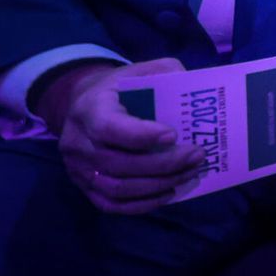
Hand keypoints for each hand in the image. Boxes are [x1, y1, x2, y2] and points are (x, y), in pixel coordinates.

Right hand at [46, 59, 204, 214]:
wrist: (84, 106)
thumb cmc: (119, 89)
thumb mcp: (139, 71)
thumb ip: (165, 72)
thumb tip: (194, 87)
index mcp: (89, 109)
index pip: (110, 128)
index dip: (141, 136)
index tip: (173, 135)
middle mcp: (78, 142)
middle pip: (120, 164)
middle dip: (165, 164)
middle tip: (197, 155)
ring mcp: (78, 169)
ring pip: (119, 188)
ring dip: (160, 184)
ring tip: (191, 172)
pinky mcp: (84, 186)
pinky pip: (112, 204)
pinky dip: (144, 203)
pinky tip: (170, 191)